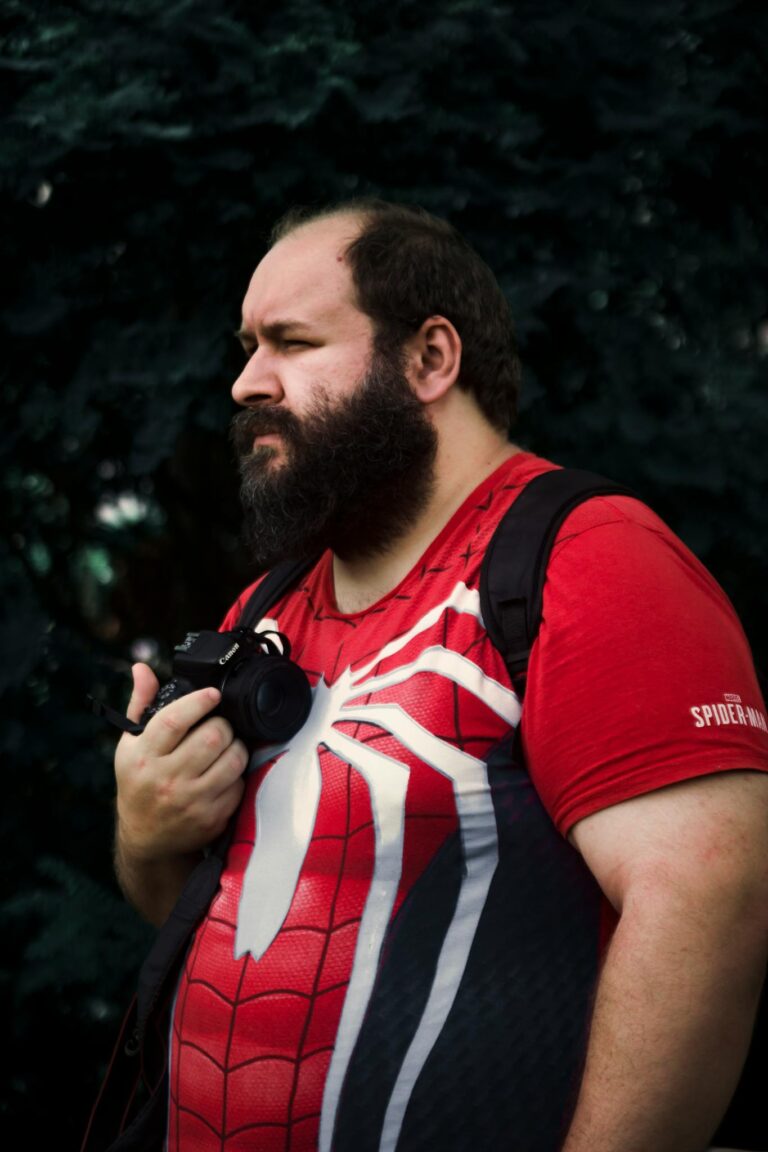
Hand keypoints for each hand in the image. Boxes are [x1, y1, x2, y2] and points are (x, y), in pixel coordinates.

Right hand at [115, 662, 247, 863]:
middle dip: (223, 724)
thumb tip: (142, 668)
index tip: (213, 694)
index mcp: (142, 756)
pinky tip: (225, 771)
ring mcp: (190, 801)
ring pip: (232, 759)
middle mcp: (165, 779)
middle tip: (220, 723)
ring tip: (227, 744)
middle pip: (212, 737)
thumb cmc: (139, 783)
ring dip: (236, 745)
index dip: (199, 701)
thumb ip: (140, 705)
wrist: (145, 837)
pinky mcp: (210, 818)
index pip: (174, 721)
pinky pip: (238, 784)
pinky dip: (237, 774)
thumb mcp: (130, 745)